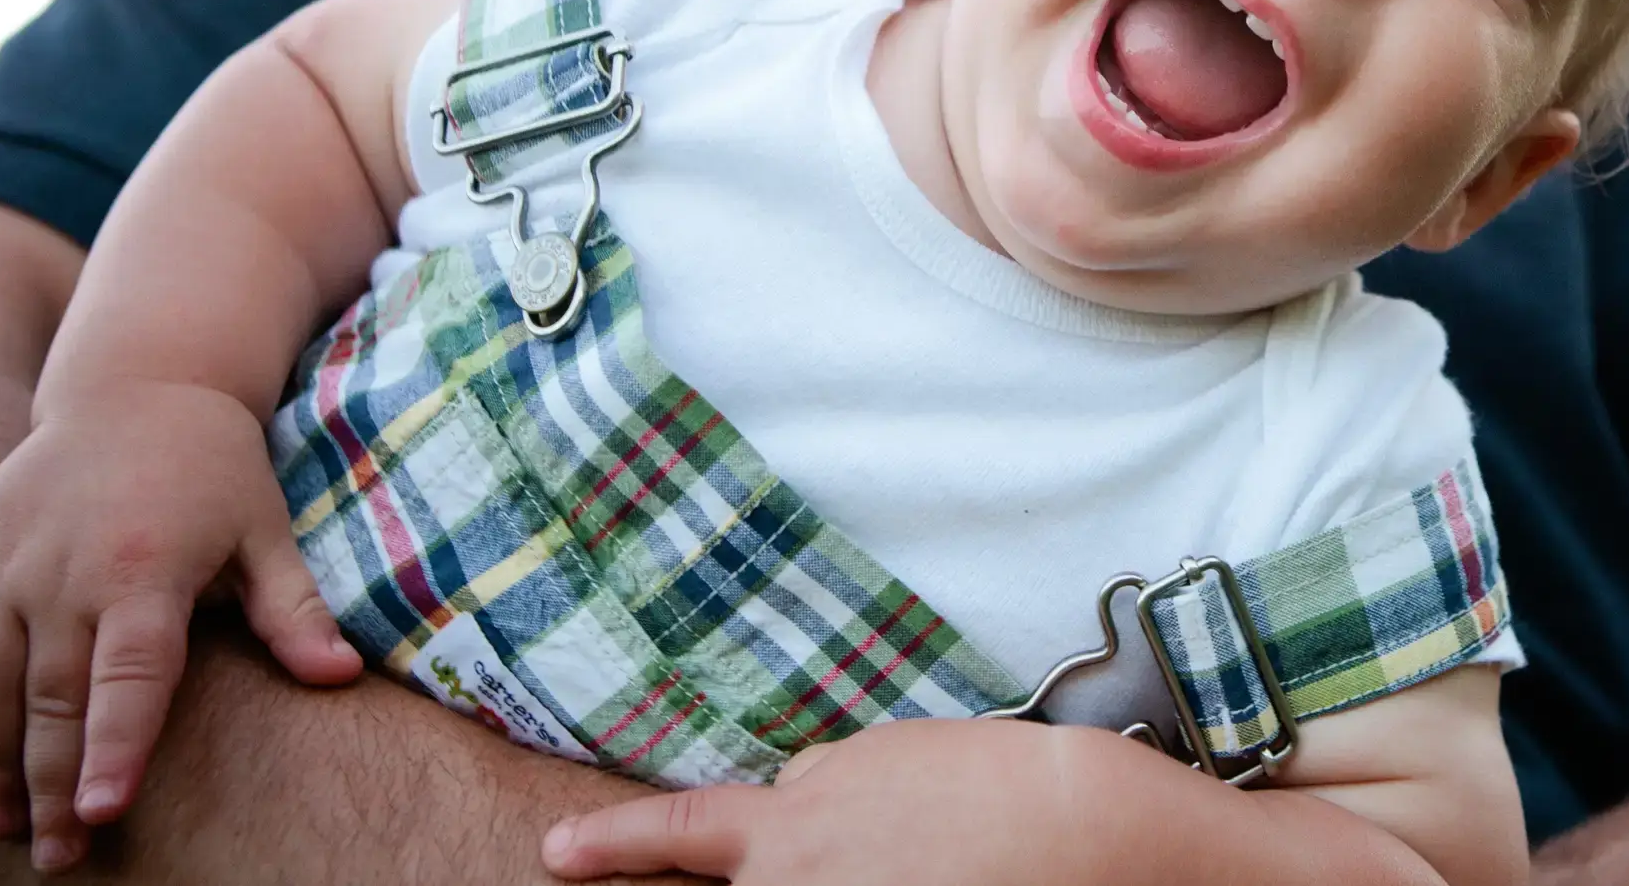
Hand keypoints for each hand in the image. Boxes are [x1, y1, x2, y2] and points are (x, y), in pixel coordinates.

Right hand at [0, 378, 360, 871]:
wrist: (139, 383)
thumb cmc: (213, 467)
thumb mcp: (264, 529)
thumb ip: (293, 610)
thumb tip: (343, 676)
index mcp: (144, 569)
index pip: (128, 675)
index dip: (115, 744)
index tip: (100, 811)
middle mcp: (65, 573)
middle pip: (53, 697)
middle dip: (53, 781)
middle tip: (58, 854)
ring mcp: (8, 565)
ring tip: (1, 826)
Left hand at [541, 718, 1117, 882]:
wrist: (1072, 825)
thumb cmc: (988, 781)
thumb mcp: (884, 755)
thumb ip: (817, 784)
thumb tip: (791, 801)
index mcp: (790, 822)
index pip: (677, 831)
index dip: (610, 843)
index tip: (556, 853)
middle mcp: (792, 884)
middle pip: (755, 879)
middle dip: (803, 860)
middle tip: (889, 845)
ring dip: (861, 867)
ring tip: (928, 853)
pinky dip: (887, 879)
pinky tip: (934, 866)